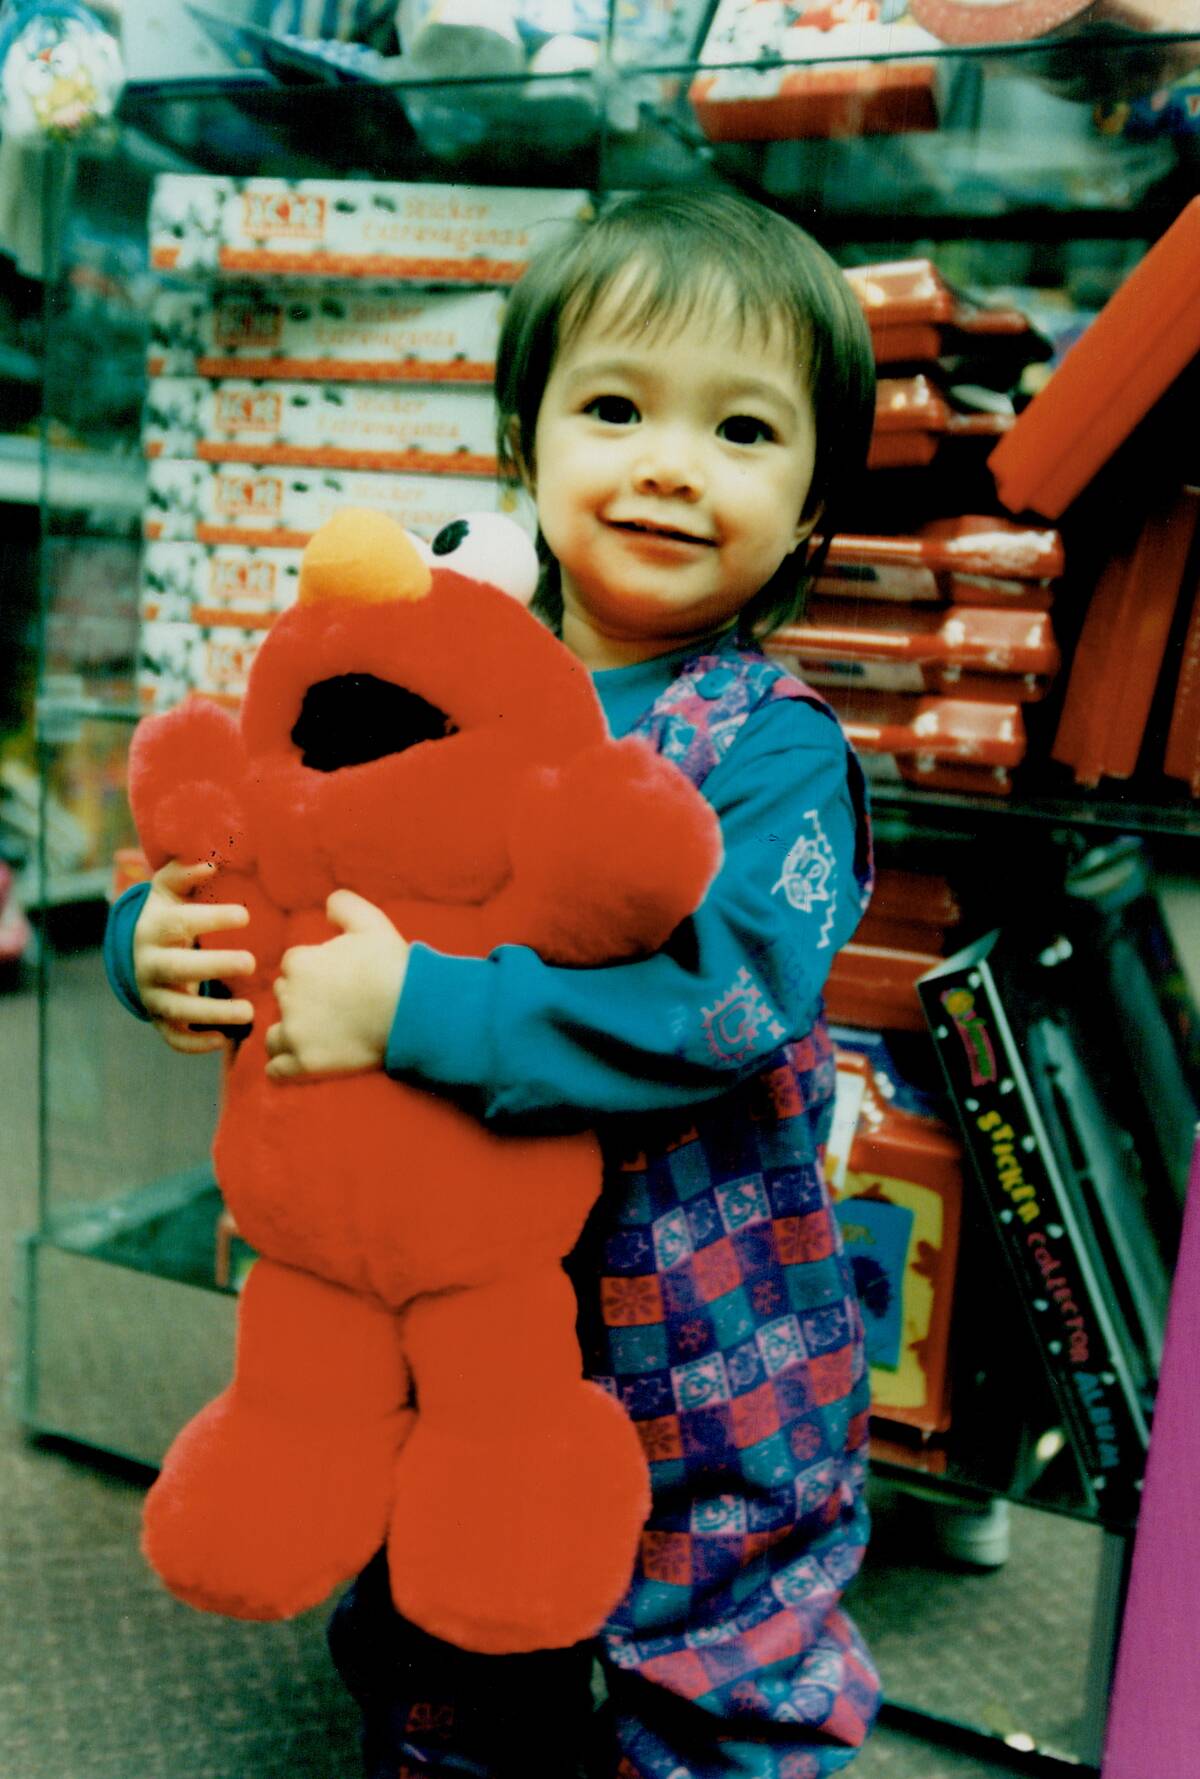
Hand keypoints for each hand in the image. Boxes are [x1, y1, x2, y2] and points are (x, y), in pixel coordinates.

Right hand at [133, 859, 254, 1054]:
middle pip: (176, 968)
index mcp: (153, 929)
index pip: (179, 922)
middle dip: (213, 966)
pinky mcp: (159, 1019)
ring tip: (249, 1012)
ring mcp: (152, 995)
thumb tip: (210, 862)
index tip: (245, 915)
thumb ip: (185, 872)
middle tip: (252, 963)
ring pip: (176, 1010)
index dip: (210, 918)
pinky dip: (195, 1044)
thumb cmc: (167, 915)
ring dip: (212, 1014)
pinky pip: (173, 1037)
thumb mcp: (169, 890)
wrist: (138, 953)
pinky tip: (226, 1040)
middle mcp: (148, 964)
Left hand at [265, 890, 409, 1082]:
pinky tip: (300, 1062)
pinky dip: (283, 1068)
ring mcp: (296, 1032)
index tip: (337, 982)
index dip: (314, 973)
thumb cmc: (392, 966)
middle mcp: (289, 997)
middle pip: (283, 998)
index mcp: (299, 961)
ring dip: (290, 1034)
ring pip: (275, 1034)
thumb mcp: (371, 922)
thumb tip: (326, 906)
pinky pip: (276, 1070)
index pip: (293, 967)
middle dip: (302, 1002)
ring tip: (318, 1037)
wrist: (412, 1011)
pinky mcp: (305, 1064)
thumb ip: (343, 905)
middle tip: (334, 1008)